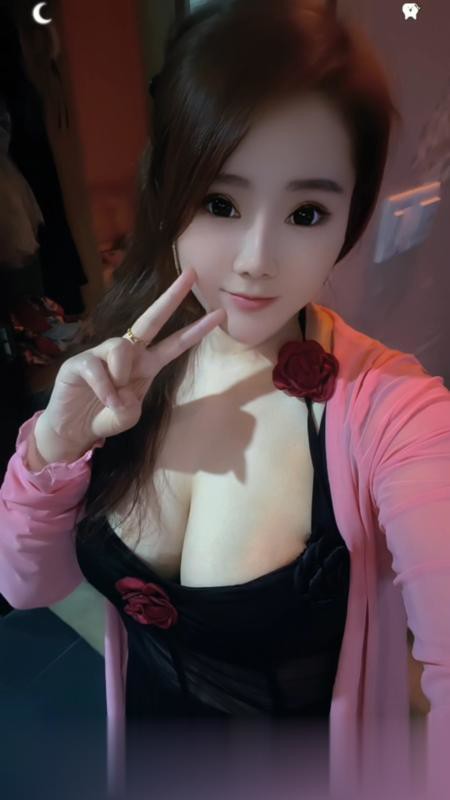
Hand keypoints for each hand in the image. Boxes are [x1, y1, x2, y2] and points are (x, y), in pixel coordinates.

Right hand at [38, 268, 225, 453]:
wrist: (74, 429)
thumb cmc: (105, 416)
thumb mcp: (128, 416)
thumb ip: (131, 406)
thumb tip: (121, 389)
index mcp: (147, 364)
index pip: (176, 344)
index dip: (197, 330)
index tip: (220, 314)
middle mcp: (128, 353)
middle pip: (151, 319)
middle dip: (172, 297)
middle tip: (192, 273)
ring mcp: (102, 354)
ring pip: (121, 348)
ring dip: (121, 377)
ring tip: (113, 400)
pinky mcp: (80, 361)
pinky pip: (98, 368)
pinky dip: (104, 389)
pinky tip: (103, 400)